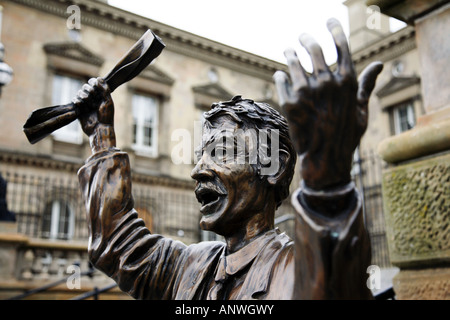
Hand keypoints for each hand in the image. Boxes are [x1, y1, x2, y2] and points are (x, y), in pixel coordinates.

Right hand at [74, 77, 115, 152]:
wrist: (100, 129)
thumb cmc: (106, 116)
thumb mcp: (108, 101)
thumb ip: (104, 89)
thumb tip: (98, 78)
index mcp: (101, 96)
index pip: (94, 83)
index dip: (92, 82)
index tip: (94, 84)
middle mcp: (93, 99)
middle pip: (85, 87)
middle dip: (88, 89)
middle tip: (92, 96)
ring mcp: (86, 104)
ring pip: (79, 93)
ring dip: (83, 96)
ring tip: (88, 103)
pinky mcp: (79, 110)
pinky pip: (75, 100)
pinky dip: (77, 101)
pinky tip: (81, 105)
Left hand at [274, 18, 382, 190]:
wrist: (325, 159)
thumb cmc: (345, 135)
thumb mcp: (361, 110)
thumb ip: (366, 84)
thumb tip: (379, 64)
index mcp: (347, 81)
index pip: (341, 44)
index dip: (334, 28)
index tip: (329, 19)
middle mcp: (327, 82)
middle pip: (315, 48)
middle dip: (307, 39)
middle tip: (302, 37)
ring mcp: (307, 92)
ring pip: (295, 60)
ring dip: (291, 53)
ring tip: (288, 50)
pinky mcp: (289, 102)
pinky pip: (281, 79)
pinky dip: (280, 74)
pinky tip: (280, 73)